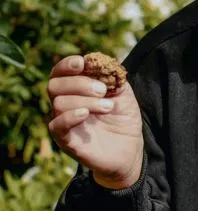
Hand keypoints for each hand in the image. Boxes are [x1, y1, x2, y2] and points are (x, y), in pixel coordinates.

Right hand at [48, 55, 143, 188]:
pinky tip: (85, 114)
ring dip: (86, 101)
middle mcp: (64, 105)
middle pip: (55, 85)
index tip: (82, 62)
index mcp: (75, 90)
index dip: (66, 65)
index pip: (59, 73)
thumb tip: (100, 61)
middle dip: (79, 83)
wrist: (130, 149)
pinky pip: (56, 126)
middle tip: (102, 90)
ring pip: (59, 103)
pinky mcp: (66, 141)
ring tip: (108, 107)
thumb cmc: (123, 119)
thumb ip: (112, 76)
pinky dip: (69, 117)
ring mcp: (64, 123)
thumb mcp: (123, 93)